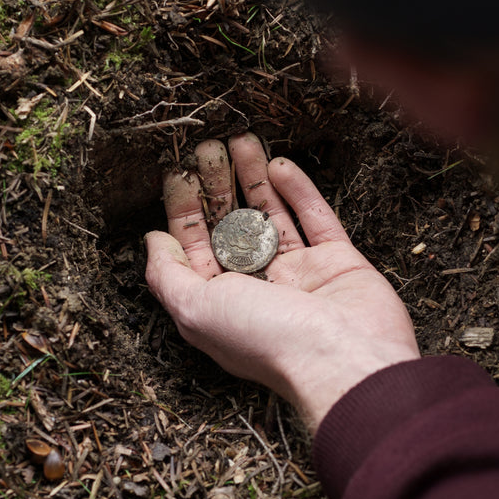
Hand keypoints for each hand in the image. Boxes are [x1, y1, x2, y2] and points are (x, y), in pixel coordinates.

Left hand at [144, 132, 419, 429]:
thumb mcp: (196, 309)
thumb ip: (168, 274)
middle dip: (217, 186)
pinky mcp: (338, 261)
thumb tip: (153, 241)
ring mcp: (300, 274)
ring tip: (241, 140)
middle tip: (208, 147)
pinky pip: (315, 217)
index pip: (194, 247)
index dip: (183, 210)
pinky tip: (278, 163)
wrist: (345, 359)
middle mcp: (258, 288)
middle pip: (231, 225)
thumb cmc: (267, 340)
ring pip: (272, 216)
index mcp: (220, 304)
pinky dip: (297, 190)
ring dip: (254, 178)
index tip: (179, 172)